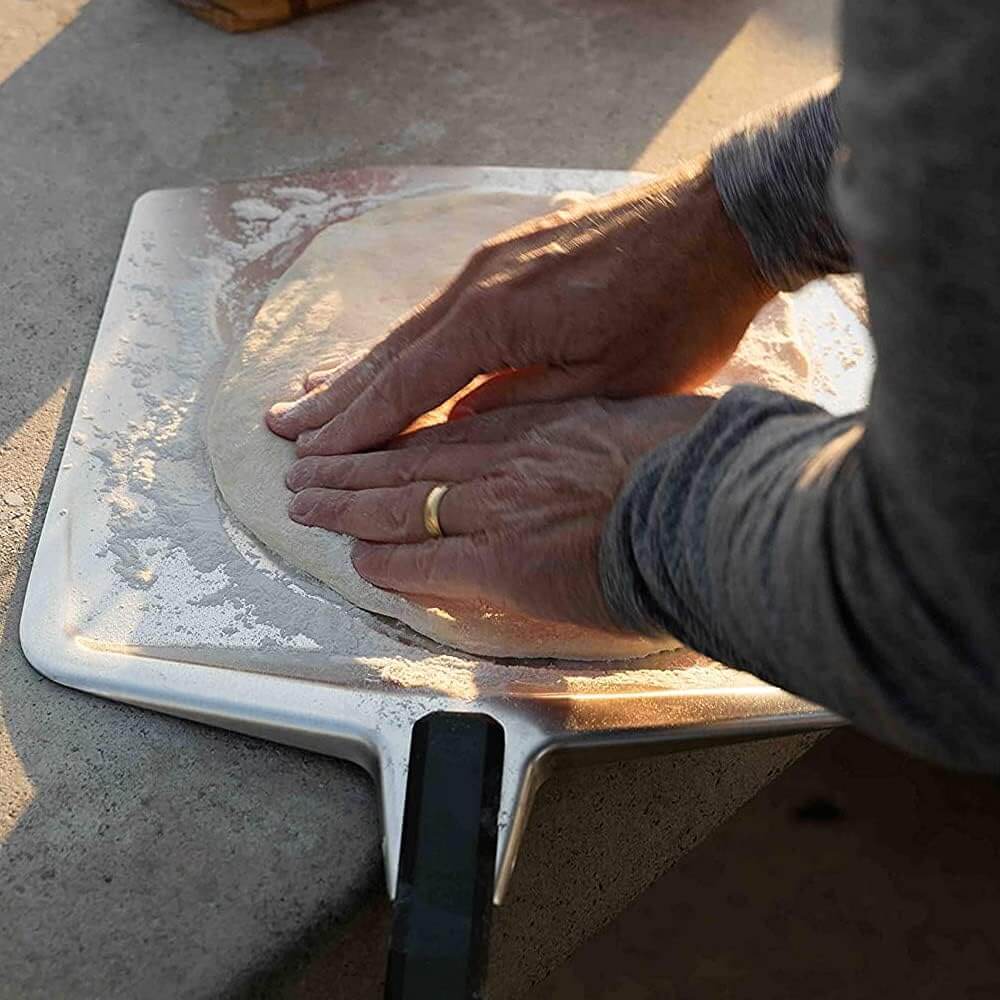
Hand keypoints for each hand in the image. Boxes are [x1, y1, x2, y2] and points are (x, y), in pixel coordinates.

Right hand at [266, 163, 772, 456]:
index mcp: (493, 320)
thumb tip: (460, 426)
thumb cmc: (676, 312)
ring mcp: (491, 264)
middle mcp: (476, 286)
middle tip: (280, 425)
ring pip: (412, 329)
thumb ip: (523, 406)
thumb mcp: (605, 382)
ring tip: (311, 393)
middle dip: (335, 396)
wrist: (718, 224)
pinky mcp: (511, 257)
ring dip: (360, 368)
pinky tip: (388, 355)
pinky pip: (442, 311)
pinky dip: (406, 342)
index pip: (406, 385)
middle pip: (391, 353)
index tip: (311, 457)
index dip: (356, 427)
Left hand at [283, 394, 713, 629]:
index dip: (401, 434)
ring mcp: (503, 505)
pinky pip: (426, 558)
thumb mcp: (643, 420)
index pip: (451, 428)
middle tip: (306, 464)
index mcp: (543, 423)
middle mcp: (511, 457)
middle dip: (352, 462)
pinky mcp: (506, 560)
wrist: (719, 501)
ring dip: (347, 502)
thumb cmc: (698, 464)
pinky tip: (356, 557)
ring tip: (306, 502)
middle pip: (410, 457)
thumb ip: (595, 431)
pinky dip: (386, 558)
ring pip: (401, 500)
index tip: (369, 434)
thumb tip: (584, 445)